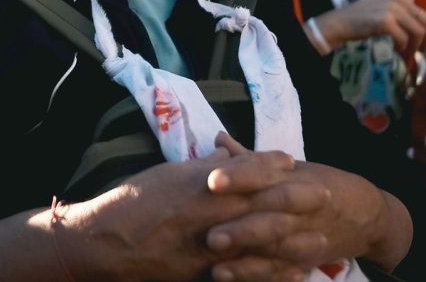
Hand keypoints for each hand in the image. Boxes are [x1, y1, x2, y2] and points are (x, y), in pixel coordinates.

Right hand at [58, 135, 308, 280]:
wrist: (102, 242)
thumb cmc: (132, 202)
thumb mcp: (166, 174)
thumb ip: (201, 167)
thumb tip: (227, 155)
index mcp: (196, 184)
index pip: (241, 170)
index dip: (268, 164)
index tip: (291, 160)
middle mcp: (205, 212)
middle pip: (258, 204)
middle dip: (293, 199)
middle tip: (323, 194)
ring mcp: (204, 245)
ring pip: (256, 241)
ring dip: (291, 239)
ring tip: (319, 238)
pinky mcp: (200, 272)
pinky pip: (242, 272)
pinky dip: (268, 272)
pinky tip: (290, 273)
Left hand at [204, 136, 409, 277]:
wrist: (367, 214)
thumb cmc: (322, 183)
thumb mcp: (293, 167)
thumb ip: (251, 158)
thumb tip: (219, 137)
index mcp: (292, 178)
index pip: (264, 175)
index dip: (239, 177)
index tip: (212, 181)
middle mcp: (299, 208)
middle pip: (270, 216)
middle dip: (241, 227)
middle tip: (210, 235)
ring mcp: (304, 237)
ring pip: (275, 249)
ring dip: (246, 259)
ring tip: (216, 265)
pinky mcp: (306, 260)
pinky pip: (282, 271)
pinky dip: (259, 277)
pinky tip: (233, 279)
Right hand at [316, 0, 425, 53]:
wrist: (341, 22)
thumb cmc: (366, 17)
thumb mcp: (390, 5)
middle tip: (422, 52)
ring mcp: (394, 8)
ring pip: (419, 33)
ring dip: (415, 48)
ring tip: (406, 54)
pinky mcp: (386, 21)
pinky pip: (405, 40)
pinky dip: (402, 49)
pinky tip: (394, 51)